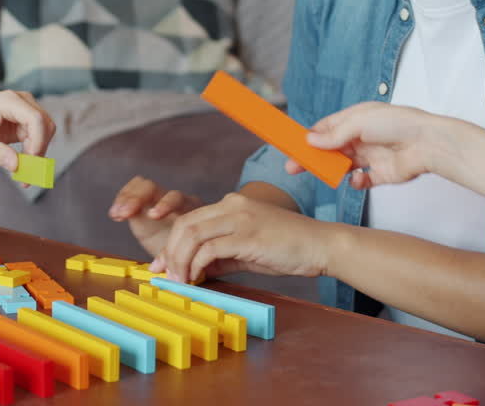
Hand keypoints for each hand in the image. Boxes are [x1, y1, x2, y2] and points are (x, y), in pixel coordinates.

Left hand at [0, 90, 56, 174]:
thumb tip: (16, 166)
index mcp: (9, 100)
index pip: (35, 119)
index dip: (38, 141)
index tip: (31, 162)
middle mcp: (22, 102)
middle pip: (45, 125)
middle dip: (39, 150)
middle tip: (28, 175)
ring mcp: (26, 110)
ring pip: (45, 133)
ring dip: (38, 155)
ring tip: (23, 175)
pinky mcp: (26, 122)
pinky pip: (38, 139)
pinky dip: (33, 155)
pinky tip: (22, 168)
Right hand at [108, 177, 202, 256]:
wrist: (183, 250)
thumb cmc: (188, 251)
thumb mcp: (185, 253)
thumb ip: (173, 256)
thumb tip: (159, 267)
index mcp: (188, 208)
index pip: (176, 198)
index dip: (164, 205)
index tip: (152, 216)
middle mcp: (171, 199)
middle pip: (153, 187)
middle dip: (137, 198)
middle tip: (125, 212)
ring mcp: (155, 199)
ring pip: (140, 186)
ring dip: (126, 198)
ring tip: (116, 214)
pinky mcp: (141, 204)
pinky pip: (129, 193)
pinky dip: (120, 201)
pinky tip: (115, 215)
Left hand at [154, 192, 333, 282]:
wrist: (321, 245)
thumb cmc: (288, 248)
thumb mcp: (248, 248)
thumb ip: (222, 254)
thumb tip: (196, 269)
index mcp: (232, 204)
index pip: (190, 220)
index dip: (171, 243)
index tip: (162, 265)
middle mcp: (233, 205)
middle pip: (185, 224)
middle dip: (169, 252)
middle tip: (164, 275)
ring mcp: (240, 218)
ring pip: (193, 234)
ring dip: (180, 260)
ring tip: (179, 280)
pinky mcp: (248, 235)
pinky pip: (210, 249)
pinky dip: (197, 265)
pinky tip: (197, 278)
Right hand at [289, 102, 484, 191]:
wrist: (427, 144)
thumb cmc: (397, 124)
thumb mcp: (358, 122)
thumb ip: (334, 134)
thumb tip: (310, 140)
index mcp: (355, 119)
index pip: (326, 128)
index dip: (309, 137)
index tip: (292, 146)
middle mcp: (361, 137)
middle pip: (330, 149)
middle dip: (313, 158)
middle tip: (294, 167)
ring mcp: (371, 156)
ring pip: (342, 165)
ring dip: (332, 170)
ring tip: (325, 174)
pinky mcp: (380, 174)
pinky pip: (361, 181)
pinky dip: (355, 183)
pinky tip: (356, 180)